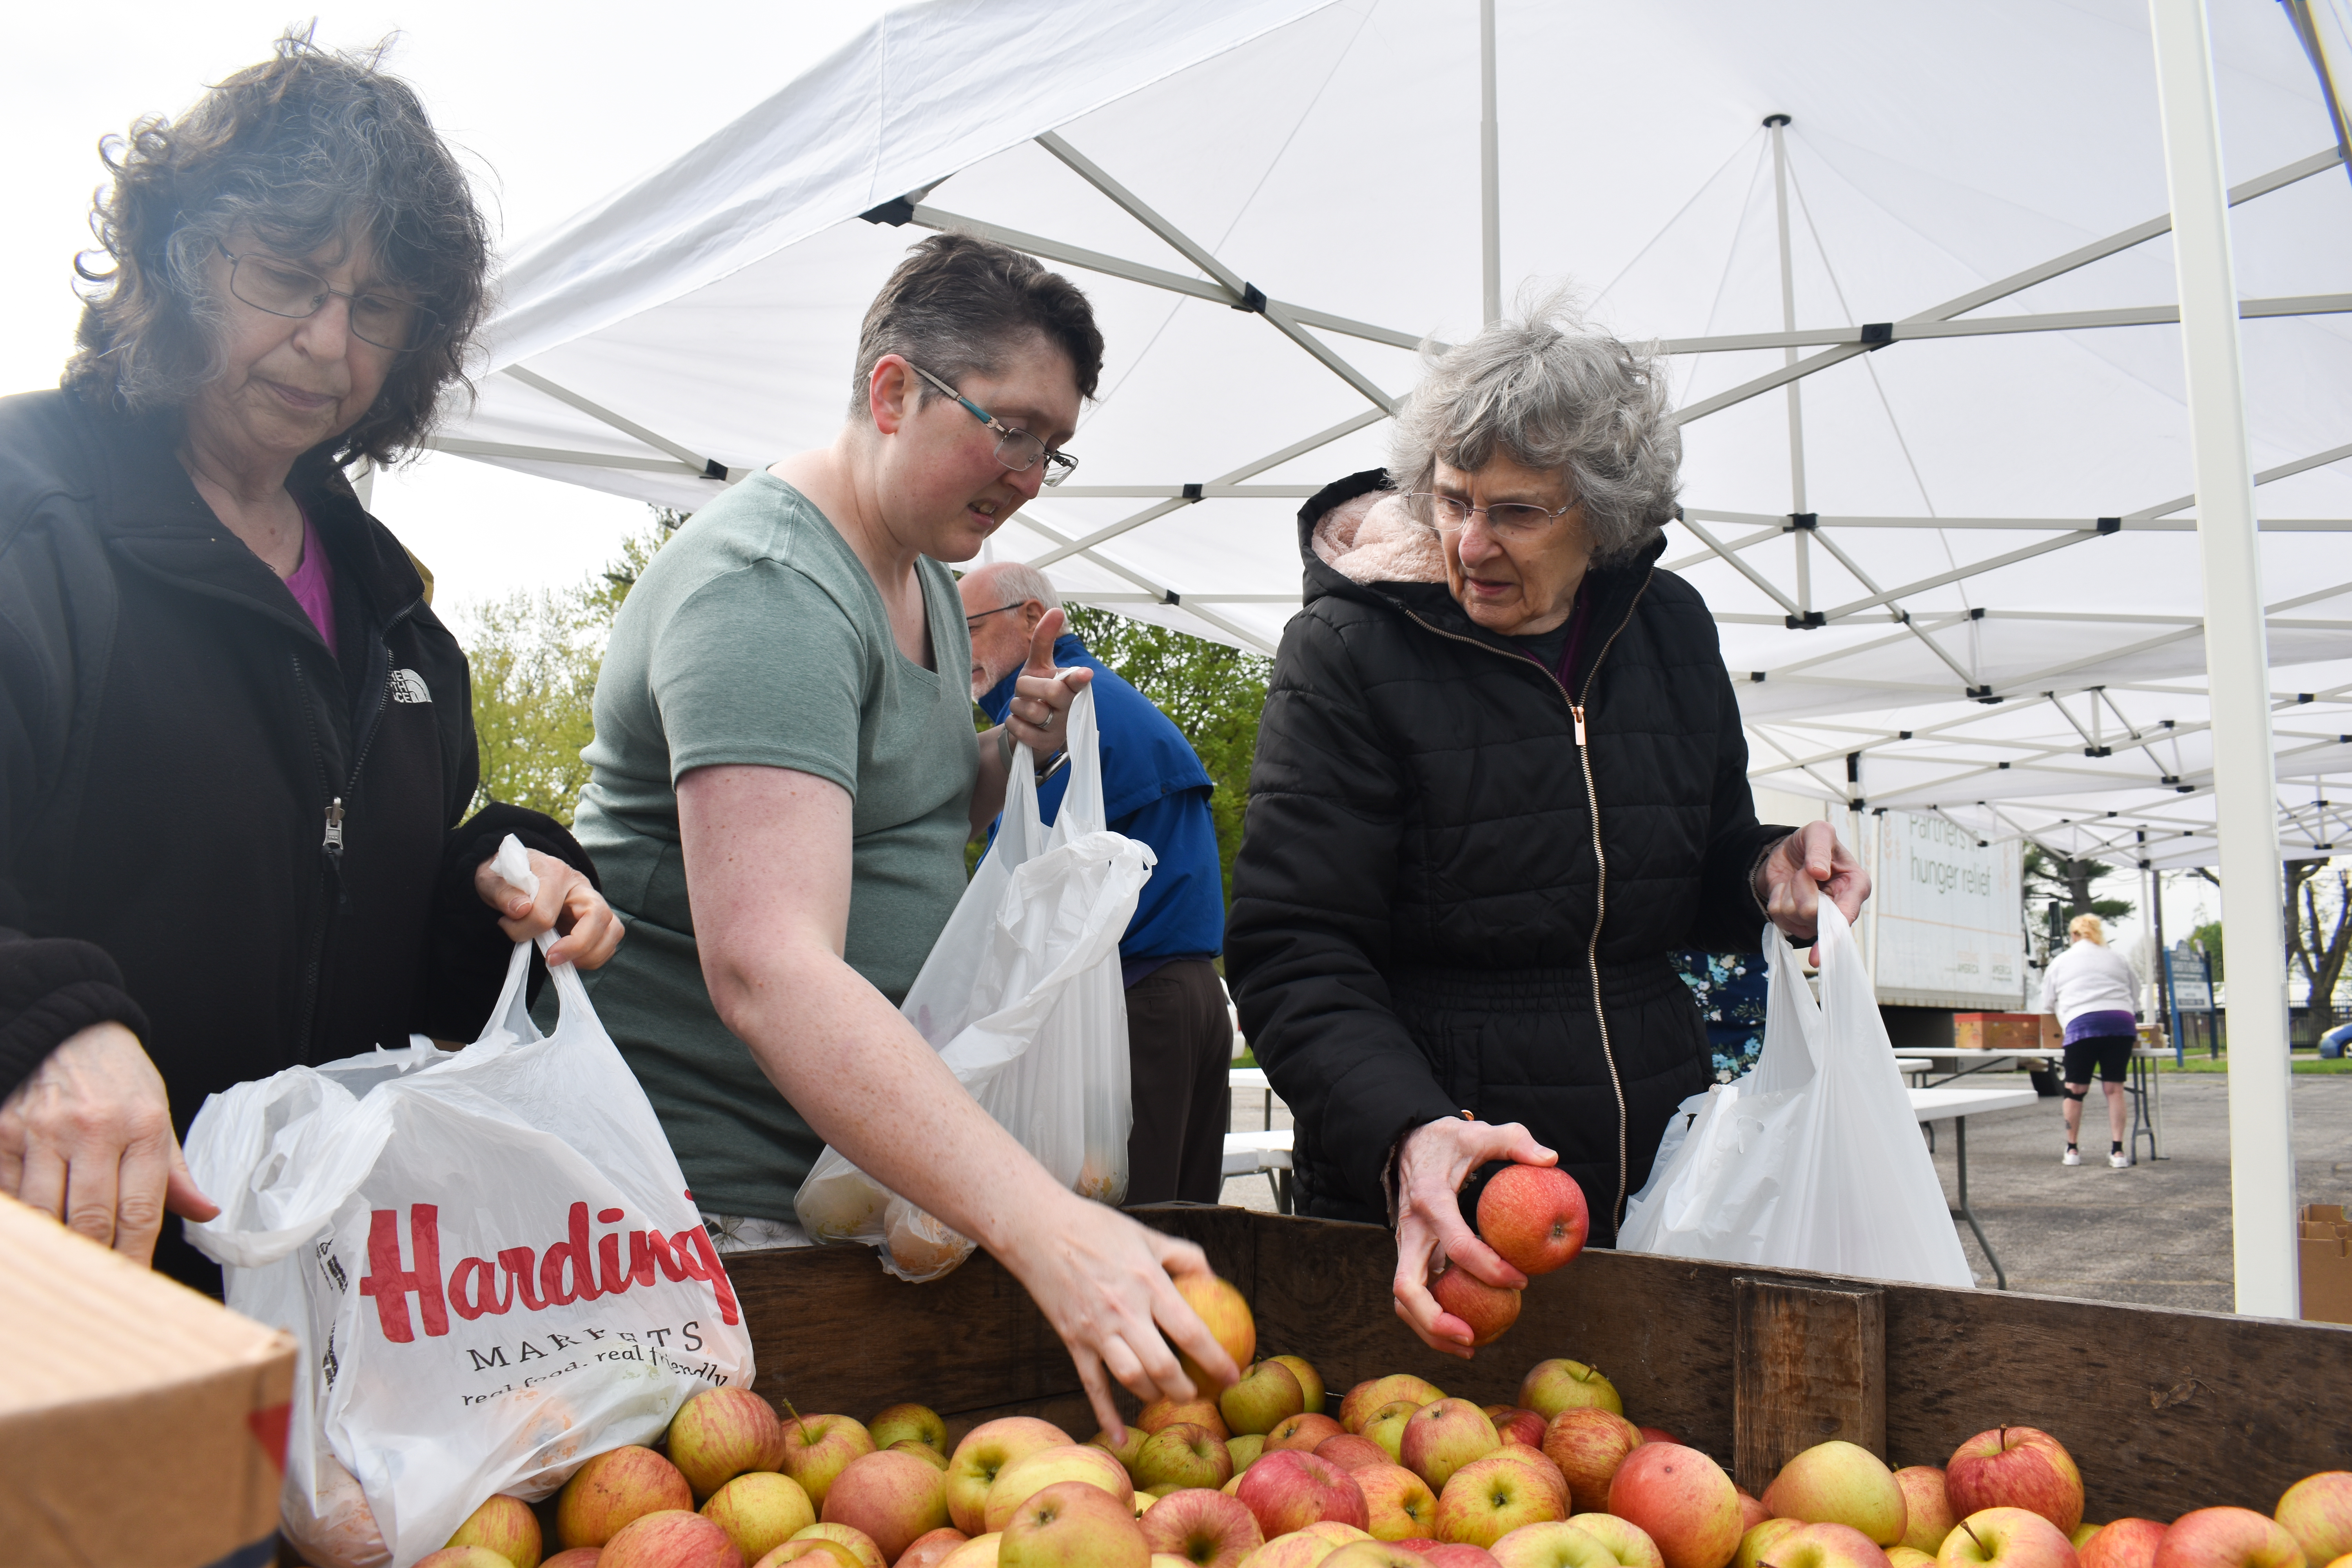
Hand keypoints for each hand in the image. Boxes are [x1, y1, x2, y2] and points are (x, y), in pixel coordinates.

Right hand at [0, 1021, 217, 1262]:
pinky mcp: (3, 1132)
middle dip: (95, 1261)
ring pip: (46, 1212)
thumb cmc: (119, 1078)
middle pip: (92, 1218)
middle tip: (96, 1289)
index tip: (135, 1284)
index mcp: (141, 1127)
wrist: (69, 1028)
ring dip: (56, 1246)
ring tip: (65, 1268)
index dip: (136, 1256)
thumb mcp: (158, 1114)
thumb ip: (174, 1170)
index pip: (141, 1210)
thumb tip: (206, 1212)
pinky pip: (11, 1193)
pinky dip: (23, 1218)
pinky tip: (34, 1233)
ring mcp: (43, 1131)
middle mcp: (93, 1130)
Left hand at [475, 848, 624, 967]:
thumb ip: (502, 892)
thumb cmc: (505, 878)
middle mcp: (581, 885)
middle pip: (598, 916)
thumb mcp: (491, 879)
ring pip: (613, 929)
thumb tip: (520, 910)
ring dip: (591, 954)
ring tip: (563, 962)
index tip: (506, 926)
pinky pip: (610, 941)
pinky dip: (595, 956)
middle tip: (550, 959)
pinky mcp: (597, 919)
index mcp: (555, 872)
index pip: (546, 912)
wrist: (515, 875)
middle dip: (577, 945)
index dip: (525, 929)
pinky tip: (570, 958)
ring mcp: (593, 902)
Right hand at [998, 1191, 1239, 1441]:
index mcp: (1148, 1283)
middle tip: (1199, 1394)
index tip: (1233, 1376)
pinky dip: (1107, 1415)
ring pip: (1131, 1378)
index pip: (1191, 1331)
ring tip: (1166, 1395)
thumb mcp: (1148, 1235)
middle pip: (1163, 1366)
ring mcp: (1096, 1330)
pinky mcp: (1074, 1341)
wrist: (1039, 1231)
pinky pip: (1093, 1386)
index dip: (1216, 1359)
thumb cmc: (1098, 1228)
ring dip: (1154, 1395)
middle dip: (1186, 1389)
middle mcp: (1124, 1311)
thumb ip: (1185, 1256)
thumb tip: (1214, 1279)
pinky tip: (1120, 1438)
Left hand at [1002, 608, 1093, 757]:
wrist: (1031, 728)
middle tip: (1026, 688)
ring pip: (1031, 710)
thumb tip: (1057, 609)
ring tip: (1025, 707)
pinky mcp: (1044, 744)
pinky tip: (1021, 722)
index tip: (1084, 673)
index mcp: (1071, 686)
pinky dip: (1013, 722)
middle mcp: (1070, 707)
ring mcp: (1059, 728)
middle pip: (1051, 692)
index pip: (1077, 680)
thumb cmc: (1037, 691)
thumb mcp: (1038, 665)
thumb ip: (1044, 639)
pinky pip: (1019, 727)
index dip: (1078, 678)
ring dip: (1018, 705)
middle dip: (1029, 686)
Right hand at [1392, 1117, 1553, 1356]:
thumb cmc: (1450, 1141)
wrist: (1407, 1143)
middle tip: (1473, 1339)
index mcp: (1430, 1200)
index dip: (1489, 1268)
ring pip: (1404, 1301)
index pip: (1456, 1243)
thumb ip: (1514, 1140)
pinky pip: (1416, 1296)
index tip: (1522, 1280)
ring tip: (1471, 1348)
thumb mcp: (1481, 1132)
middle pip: (1407, 1288)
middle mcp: (1410, 1230)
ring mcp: (1405, 1247)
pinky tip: (1466, 1333)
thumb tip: (1551, 1159)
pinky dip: (1434, 1321)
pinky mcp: (1410, 1257)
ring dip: (1431, 1331)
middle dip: (1435, 1321)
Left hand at [1755, 821, 1870, 961]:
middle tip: (1805, 871)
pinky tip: (1788, 888)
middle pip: (1812, 913)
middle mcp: (1840, 907)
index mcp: (1855, 886)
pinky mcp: (1796, 922)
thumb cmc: (1810, 843)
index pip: (1847, 914)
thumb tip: (1819, 872)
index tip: (1821, 947)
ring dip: (1789, 891)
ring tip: (1798, 877)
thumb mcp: (1818, 832)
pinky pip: (1778, 917)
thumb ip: (1819, 848)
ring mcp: (1817, 919)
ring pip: (1793, 915)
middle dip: (1801, 887)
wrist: (1788, 852)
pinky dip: (1777, 898)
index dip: (1834, 930)